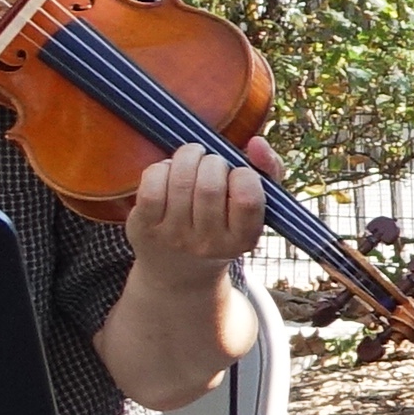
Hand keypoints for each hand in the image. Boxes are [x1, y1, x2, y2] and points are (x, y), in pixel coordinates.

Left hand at [119, 142, 264, 269]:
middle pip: (210, 186)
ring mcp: (174, 237)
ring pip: (180, 180)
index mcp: (242, 240)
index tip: (238, 173)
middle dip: (212, 161)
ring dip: (187, 157)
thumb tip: (257, 142)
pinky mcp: (145, 228)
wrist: (178, 272)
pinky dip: (161, 168)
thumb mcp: (253, 207)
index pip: (248, 200)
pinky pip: (153, 185)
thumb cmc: (223, 224)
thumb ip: (268, 170)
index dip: (244, 175)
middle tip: (211, 162)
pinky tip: (168, 172)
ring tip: (191, 159)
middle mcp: (208, 244)